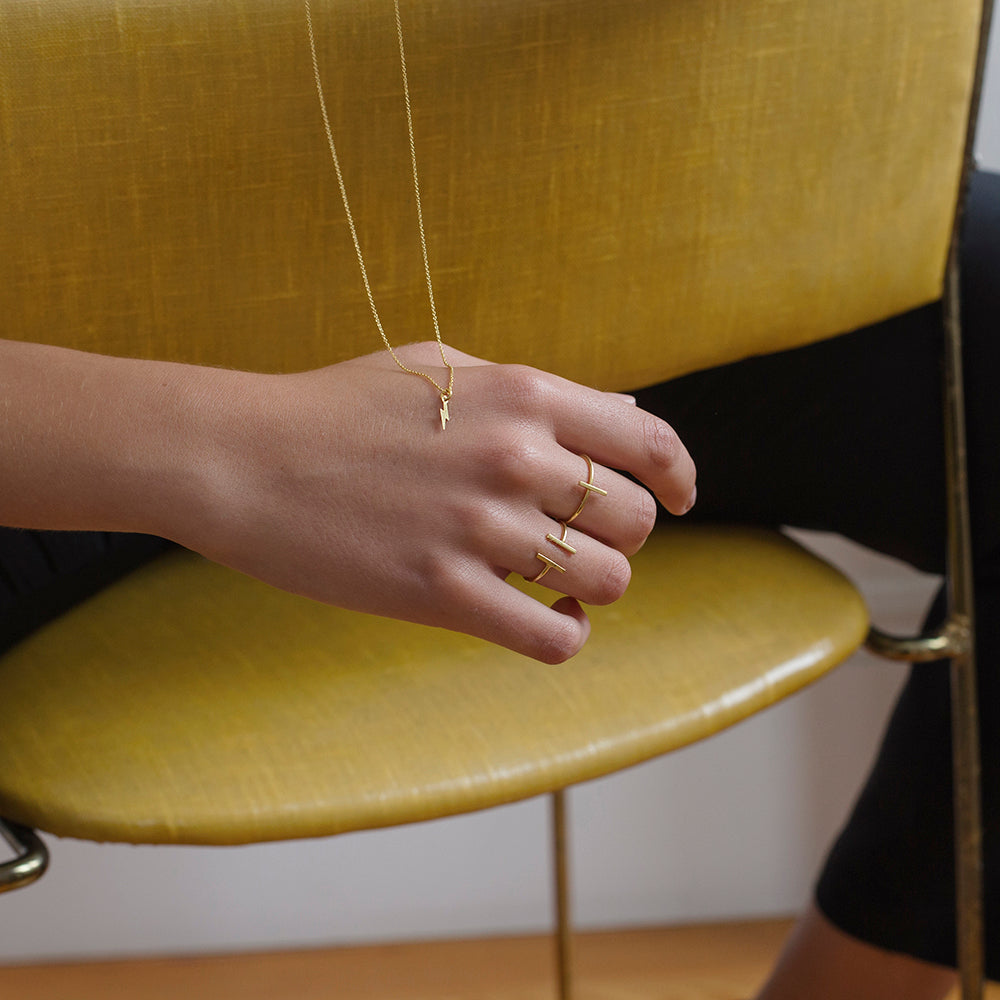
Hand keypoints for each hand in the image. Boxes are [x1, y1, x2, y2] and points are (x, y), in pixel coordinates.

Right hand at [181, 342, 695, 662]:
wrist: (247, 457)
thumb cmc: (342, 407)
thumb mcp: (445, 367)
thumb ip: (537, 396)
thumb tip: (626, 427)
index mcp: (523, 395)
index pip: (649, 443)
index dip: (679, 478)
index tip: (681, 501)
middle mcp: (515, 458)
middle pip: (634, 522)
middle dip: (619, 537)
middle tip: (577, 539)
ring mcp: (481, 529)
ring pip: (606, 582)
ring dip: (593, 587)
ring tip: (555, 580)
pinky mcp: (444, 593)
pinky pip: (554, 638)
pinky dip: (565, 636)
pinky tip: (544, 619)